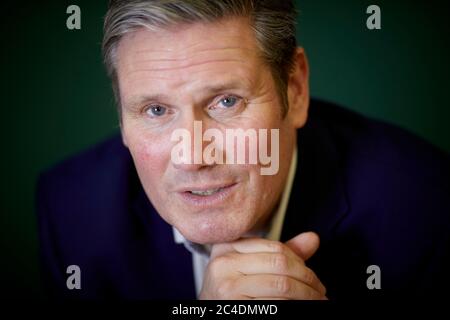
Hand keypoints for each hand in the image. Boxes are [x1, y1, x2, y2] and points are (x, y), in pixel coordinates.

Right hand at [199, 232, 326, 299]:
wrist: (212, 314)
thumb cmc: (231, 293)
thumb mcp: (250, 268)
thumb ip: (279, 254)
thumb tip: (313, 238)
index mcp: (227, 247)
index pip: (276, 248)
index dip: (300, 262)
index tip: (310, 275)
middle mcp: (223, 264)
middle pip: (281, 264)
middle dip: (308, 278)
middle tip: (319, 290)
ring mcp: (227, 286)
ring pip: (282, 284)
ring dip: (307, 294)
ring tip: (317, 300)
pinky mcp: (235, 306)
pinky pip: (276, 303)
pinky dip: (294, 305)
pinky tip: (301, 306)